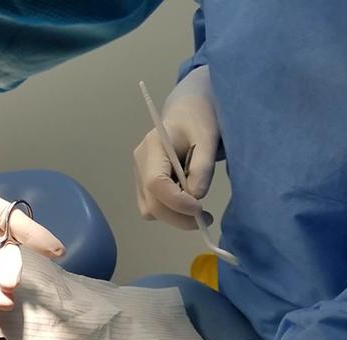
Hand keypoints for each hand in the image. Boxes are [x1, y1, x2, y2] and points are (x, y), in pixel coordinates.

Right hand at [133, 65, 218, 228]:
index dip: (176, 201)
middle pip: (152, 203)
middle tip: (206, 218)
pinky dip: (170, 212)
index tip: (200, 208)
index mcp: (153, 146)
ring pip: (150, 210)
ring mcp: (139, 174)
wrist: (188, 113)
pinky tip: (186, 202)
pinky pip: (152, 207)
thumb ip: (202, 166)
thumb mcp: (208, 138)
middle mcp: (140, 161)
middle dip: (178, 217)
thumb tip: (196, 196)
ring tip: (198, 210)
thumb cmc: (199, 121)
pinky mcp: (143, 183)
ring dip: (174, 217)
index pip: (156, 183)